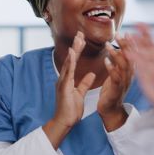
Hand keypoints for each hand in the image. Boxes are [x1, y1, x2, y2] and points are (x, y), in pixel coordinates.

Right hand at [43, 32, 95, 147]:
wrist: (64, 122)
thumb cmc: (70, 110)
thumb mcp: (80, 94)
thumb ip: (84, 83)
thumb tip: (90, 74)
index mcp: (68, 79)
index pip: (74, 61)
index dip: (78, 49)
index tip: (82, 38)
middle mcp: (64, 78)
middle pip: (71, 58)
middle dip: (76, 45)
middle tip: (80, 32)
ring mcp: (62, 82)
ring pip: (68, 63)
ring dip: (73, 50)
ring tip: (77, 39)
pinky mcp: (63, 87)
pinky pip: (67, 73)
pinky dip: (70, 62)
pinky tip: (73, 54)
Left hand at [97, 42, 132, 131]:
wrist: (111, 111)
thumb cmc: (113, 91)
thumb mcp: (118, 74)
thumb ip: (120, 62)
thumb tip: (121, 48)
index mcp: (130, 72)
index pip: (134, 55)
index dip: (132, 44)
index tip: (128, 32)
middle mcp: (129, 77)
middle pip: (131, 58)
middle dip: (126, 45)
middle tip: (119, 34)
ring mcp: (124, 83)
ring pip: (124, 66)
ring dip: (116, 54)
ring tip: (108, 45)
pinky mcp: (116, 90)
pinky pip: (116, 78)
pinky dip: (111, 69)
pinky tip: (105, 60)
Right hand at [120, 24, 153, 122]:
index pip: (152, 45)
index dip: (147, 34)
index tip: (142, 24)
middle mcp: (153, 67)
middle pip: (144, 48)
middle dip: (139, 36)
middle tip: (133, 24)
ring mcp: (149, 74)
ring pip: (139, 57)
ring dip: (132, 46)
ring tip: (125, 35)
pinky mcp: (147, 81)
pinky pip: (139, 69)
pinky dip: (133, 60)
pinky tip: (127, 51)